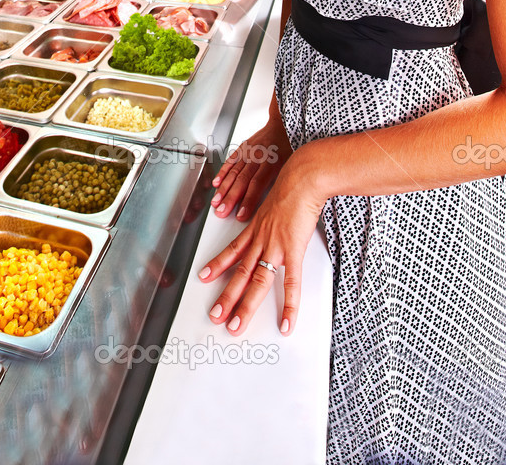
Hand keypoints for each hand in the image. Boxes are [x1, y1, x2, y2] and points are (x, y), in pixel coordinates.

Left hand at [199, 148, 321, 336]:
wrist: (301, 179)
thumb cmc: (292, 187)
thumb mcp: (274, 201)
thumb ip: (273, 216)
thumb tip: (276, 220)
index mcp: (256, 229)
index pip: (232, 251)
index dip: (217, 264)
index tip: (204, 276)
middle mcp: (261, 240)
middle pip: (240, 273)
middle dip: (226, 297)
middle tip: (215, 316)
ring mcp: (275, 247)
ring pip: (257, 282)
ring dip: (245, 307)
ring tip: (235, 326)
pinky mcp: (293, 251)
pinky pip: (290, 284)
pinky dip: (289, 306)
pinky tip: (287, 323)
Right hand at [211, 97, 290, 220]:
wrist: (282, 125)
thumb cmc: (289, 147)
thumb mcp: (291, 165)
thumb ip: (281, 183)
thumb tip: (276, 205)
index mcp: (272, 163)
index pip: (257, 184)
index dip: (248, 200)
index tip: (241, 214)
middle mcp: (258, 157)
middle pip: (241, 180)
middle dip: (230, 198)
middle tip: (222, 212)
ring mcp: (248, 152)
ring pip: (233, 172)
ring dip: (223, 189)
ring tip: (216, 202)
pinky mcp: (242, 147)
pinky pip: (230, 161)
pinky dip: (222, 172)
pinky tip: (216, 183)